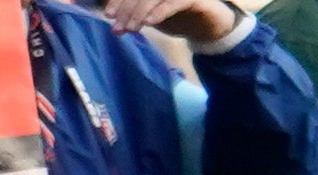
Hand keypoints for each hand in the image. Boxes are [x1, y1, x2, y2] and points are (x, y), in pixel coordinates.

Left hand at [103, 0, 241, 43]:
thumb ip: (134, 13)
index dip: (117, 1)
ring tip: (132, 29)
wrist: (209, 25)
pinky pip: (172, 3)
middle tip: (118, 27)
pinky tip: (149, 23)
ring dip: (139, 13)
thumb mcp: (151, 13)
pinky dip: (160, 12)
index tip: (109, 15)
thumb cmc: (177, 16)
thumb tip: (112, 19)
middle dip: (126, 10)